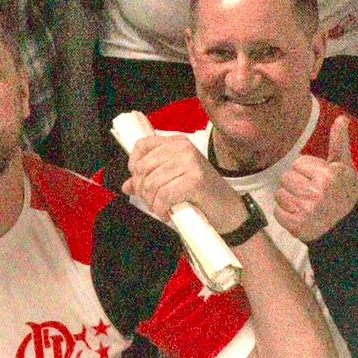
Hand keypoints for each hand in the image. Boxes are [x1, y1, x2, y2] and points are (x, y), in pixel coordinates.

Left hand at [123, 133, 246, 233]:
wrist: (230, 212)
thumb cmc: (201, 196)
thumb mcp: (173, 181)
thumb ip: (150, 180)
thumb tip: (126, 186)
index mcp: (177, 143)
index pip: (143, 145)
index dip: (134, 164)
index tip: (138, 181)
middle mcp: (183, 148)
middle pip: (144, 167)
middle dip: (142, 189)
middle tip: (151, 202)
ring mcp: (190, 163)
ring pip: (152, 183)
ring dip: (152, 202)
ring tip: (160, 209)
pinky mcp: (195, 180)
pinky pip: (164, 195)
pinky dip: (161, 209)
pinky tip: (167, 214)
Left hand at [273, 114, 357, 242]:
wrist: (347, 230)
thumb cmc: (343, 195)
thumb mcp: (345, 168)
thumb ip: (339, 142)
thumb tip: (341, 118)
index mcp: (327, 176)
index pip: (297, 163)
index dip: (306, 171)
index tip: (318, 180)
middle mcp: (316, 193)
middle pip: (286, 177)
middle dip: (296, 183)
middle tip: (312, 193)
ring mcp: (305, 210)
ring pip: (279, 193)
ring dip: (289, 198)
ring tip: (306, 204)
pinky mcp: (296, 226)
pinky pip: (277, 211)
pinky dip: (286, 214)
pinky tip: (301, 215)